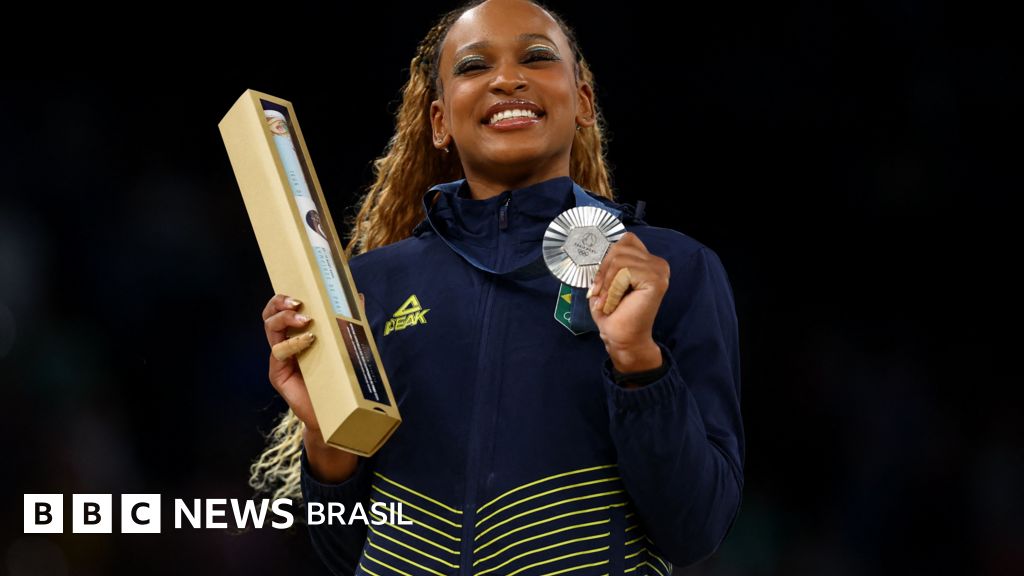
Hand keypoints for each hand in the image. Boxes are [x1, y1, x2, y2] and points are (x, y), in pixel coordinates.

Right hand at [263, 293, 363, 481]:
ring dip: (284, 319)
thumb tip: (357, 295)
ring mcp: (280, 358)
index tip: (301, 290)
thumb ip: (350, 319)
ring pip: (270, 329)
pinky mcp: (279, 374)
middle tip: (296, 302)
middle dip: (279, 302)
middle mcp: (285, 342)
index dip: (286, 296)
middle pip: (270, 314)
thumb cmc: (340, 376)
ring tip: (304, 319)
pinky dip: (292, 343)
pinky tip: (308, 340)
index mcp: (297, 332)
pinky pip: (279, 353)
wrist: (337, 410)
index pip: (283, 308)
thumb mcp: (346, 342)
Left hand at [587, 232, 669, 372]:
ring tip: (608, 301)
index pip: (625, 240)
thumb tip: (598, 247)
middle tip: (600, 294)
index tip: (600, 283)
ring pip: (619, 259)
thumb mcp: (606, 281)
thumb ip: (609, 261)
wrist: (622, 339)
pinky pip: (624, 272)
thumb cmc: (614, 313)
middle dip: (603, 271)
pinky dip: (613, 289)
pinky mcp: (656, 280)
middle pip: (620, 247)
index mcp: (648, 261)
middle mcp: (658, 263)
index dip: (607, 259)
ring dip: (607, 283)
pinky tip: (616, 303)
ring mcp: (659, 270)